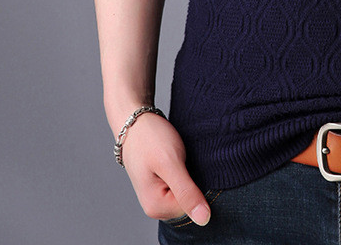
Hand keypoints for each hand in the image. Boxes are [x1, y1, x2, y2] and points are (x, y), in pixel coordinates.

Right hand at [117, 111, 211, 225]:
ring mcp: (158, 196)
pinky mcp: (163, 184)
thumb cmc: (150, 139)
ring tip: (181, 158)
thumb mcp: (171, 163)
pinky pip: (183, 184)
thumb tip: (204, 219)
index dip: (199, 185)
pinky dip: (187, 172)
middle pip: (191, 202)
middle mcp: (156, 207)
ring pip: (188, 192)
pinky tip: (181, 160)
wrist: (136, 121)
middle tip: (183, 159)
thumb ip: (187, 192)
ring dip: (191, 175)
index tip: (188, 164)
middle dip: (194, 181)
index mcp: (156, 207)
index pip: (194, 207)